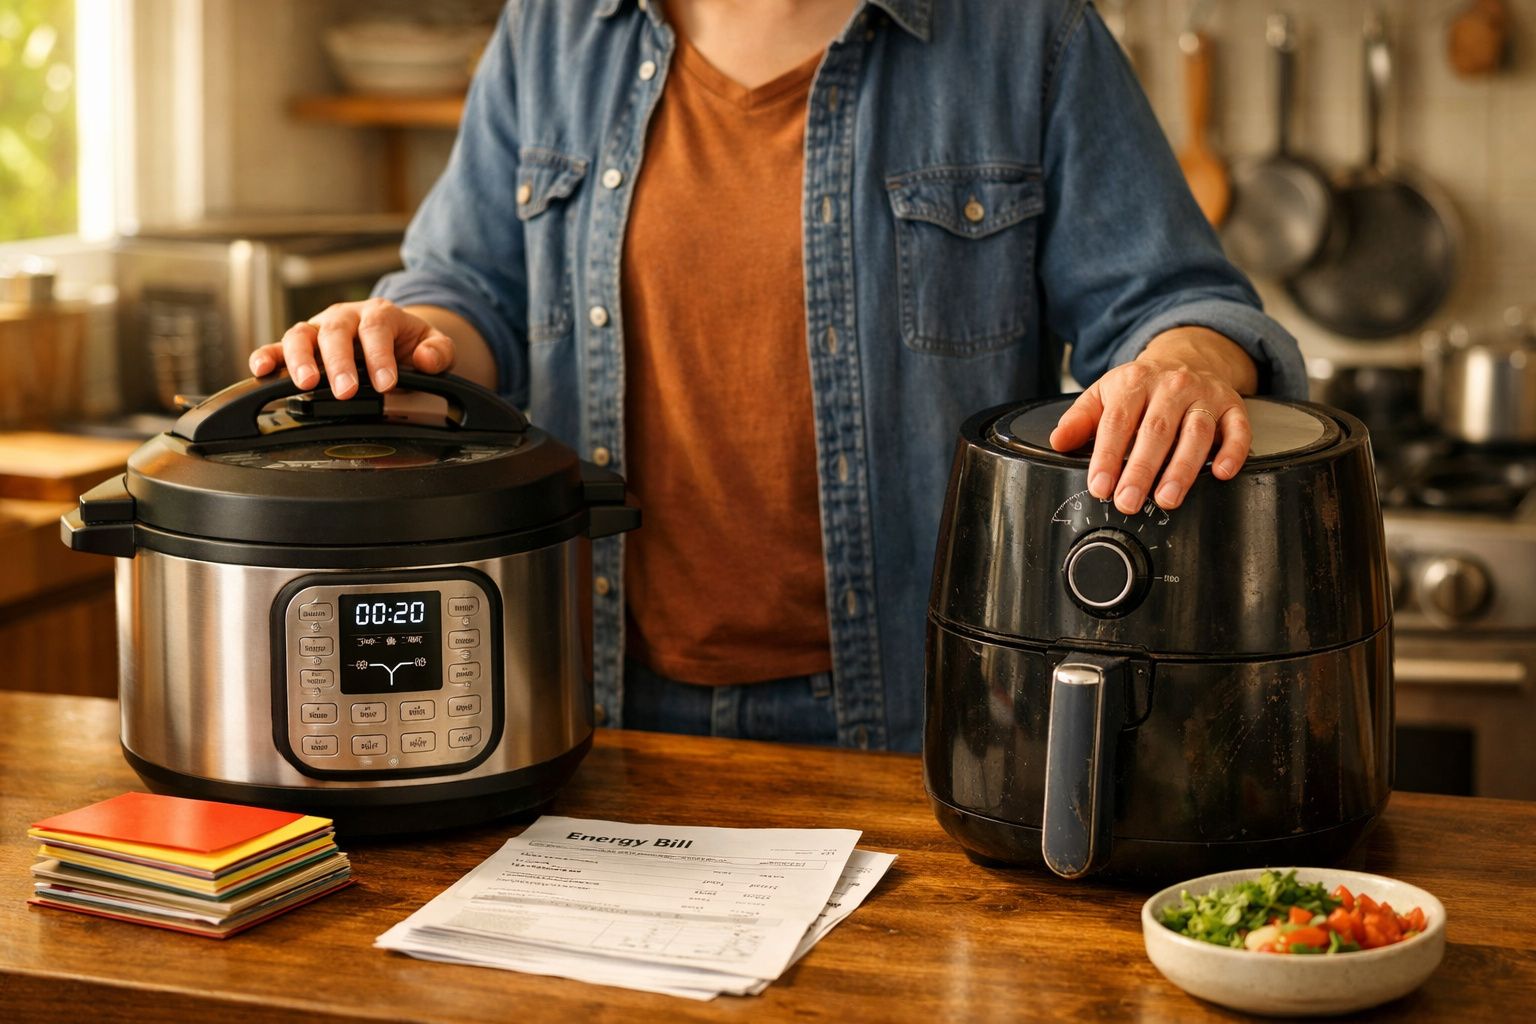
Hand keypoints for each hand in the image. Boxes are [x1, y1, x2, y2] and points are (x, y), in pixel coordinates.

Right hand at [247, 298, 456, 397]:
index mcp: (379, 314)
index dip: (379, 357)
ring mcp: (319, 329)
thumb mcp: (434, 344)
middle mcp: (345, 317)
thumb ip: (439, 352)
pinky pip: (278, 347)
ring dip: (300, 359)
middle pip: (336, 332)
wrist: (393, 336)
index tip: (386, 384)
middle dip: (339, 363)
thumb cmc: (408, 343)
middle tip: (344, 390)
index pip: (376, 330)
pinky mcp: (301, 345)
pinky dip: (267, 356)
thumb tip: (427, 360)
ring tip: (305, 383)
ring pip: (301, 334)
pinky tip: (261, 370)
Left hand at [1049, 327, 1258, 512]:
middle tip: (1128, 501)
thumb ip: (1080, 418)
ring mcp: (1205, 395)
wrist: (1186, 357)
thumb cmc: (1141, 387)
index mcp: (1135, 382)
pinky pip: (1238, 428)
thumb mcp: (1105, 394)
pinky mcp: (1232, 406)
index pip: (1117, 421)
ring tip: (1167, 498)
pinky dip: (1233, 451)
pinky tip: (1220, 473)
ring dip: (1183, 467)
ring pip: (1196, 431)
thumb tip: (1059, 441)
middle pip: (1156, 430)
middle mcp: (1172, 386)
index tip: (1099, 486)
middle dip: (1141, 469)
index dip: (1107, 456)